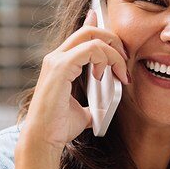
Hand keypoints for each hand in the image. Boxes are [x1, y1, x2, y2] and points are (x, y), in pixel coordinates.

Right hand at [21, 9, 129, 150]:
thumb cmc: (59, 127)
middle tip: (125, 60)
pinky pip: (90, 49)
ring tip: (120, 73)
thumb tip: (102, 110)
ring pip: (92, 37)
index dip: (101, 30)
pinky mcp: (61, 67)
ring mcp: (56, 60)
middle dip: (113, 40)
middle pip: (89, 30)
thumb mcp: (83, 113)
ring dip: (113, 52)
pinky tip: (103, 76)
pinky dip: (105, 59)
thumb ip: (92, 106)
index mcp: (60, 64)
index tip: (120, 49)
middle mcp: (56, 57)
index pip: (82, 35)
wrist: (44, 139)